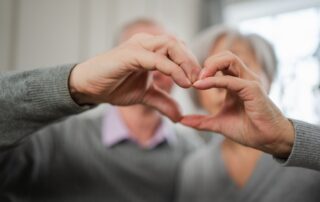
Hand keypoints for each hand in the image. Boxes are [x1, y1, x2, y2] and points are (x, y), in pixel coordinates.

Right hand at [69, 33, 199, 121]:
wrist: (90, 88)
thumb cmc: (115, 86)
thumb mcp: (145, 96)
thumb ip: (163, 102)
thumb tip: (180, 116)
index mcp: (150, 49)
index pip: (178, 49)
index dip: (191, 64)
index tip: (200, 82)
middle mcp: (146, 43)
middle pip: (178, 44)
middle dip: (192, 62)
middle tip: (201, 81)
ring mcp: (138, 46)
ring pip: (170, 46)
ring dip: (186, 63)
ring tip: (193, 82)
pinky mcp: (130, 54)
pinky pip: (157, 59)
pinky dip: (173, 70)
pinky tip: (183, 83)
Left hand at [181, 51, 294, 157]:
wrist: (267, 140)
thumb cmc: (248, 129)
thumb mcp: (218, 123)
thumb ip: (201, 121)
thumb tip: (181, 120)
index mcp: (234, 83)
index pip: (219, 64)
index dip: (204, 70)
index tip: (190, 82)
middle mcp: (242, 78)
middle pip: (224, 56)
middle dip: (207, 63)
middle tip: (194, 78)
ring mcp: (249, 82)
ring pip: (229, 59)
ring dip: (210, 66)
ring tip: (198, 80)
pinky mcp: (253, 89)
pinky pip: (231, 80)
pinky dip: (214, 81)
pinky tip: (201, 86)